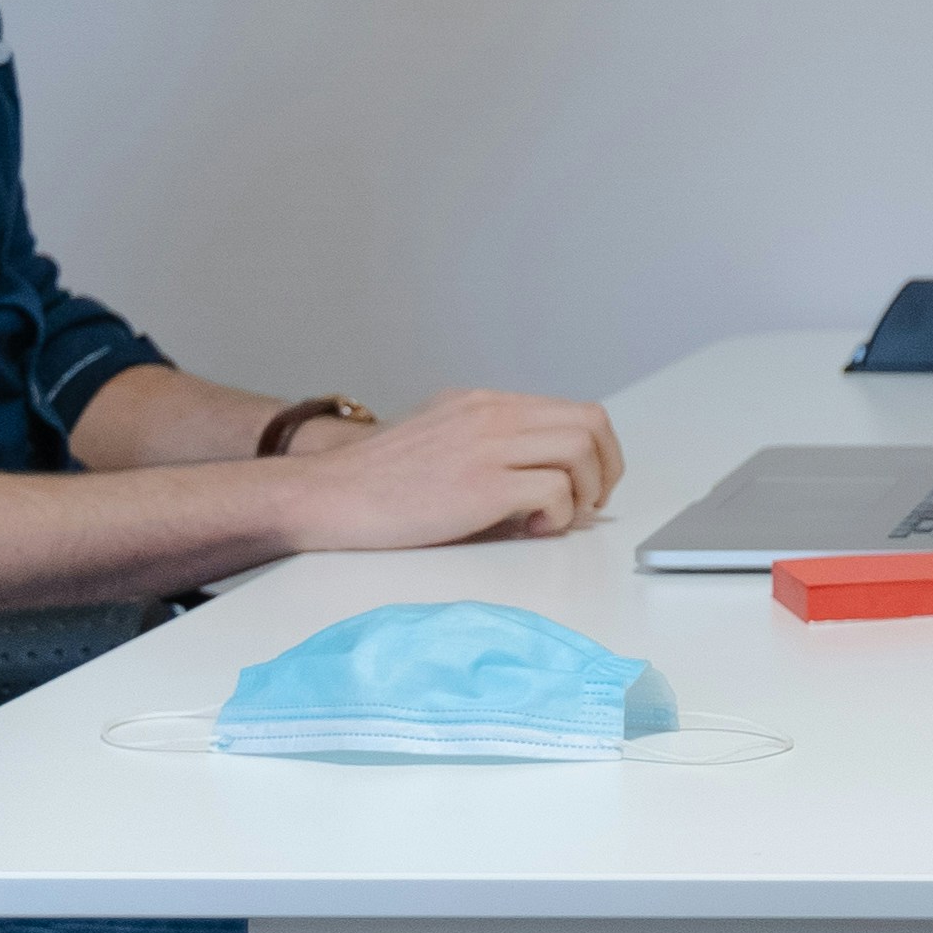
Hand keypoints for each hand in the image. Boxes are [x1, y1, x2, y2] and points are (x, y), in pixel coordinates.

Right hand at [276, 387, 622, 553]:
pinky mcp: (482, 485)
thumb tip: (543, 472)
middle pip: (591, 424)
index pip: (574, 411)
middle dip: (605, 469)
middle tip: (588, 505)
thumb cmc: (377, 480)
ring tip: (557, 518)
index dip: (597, 450)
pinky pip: (555, 490)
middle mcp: (492, 414)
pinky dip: (558, 514)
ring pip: (581, 451)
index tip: (589, 483)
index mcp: (485, 403)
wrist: (327, 494)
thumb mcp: (438, 436)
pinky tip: (530, 528)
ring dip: (585, 491)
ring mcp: (488, 445)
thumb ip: (488, 441)